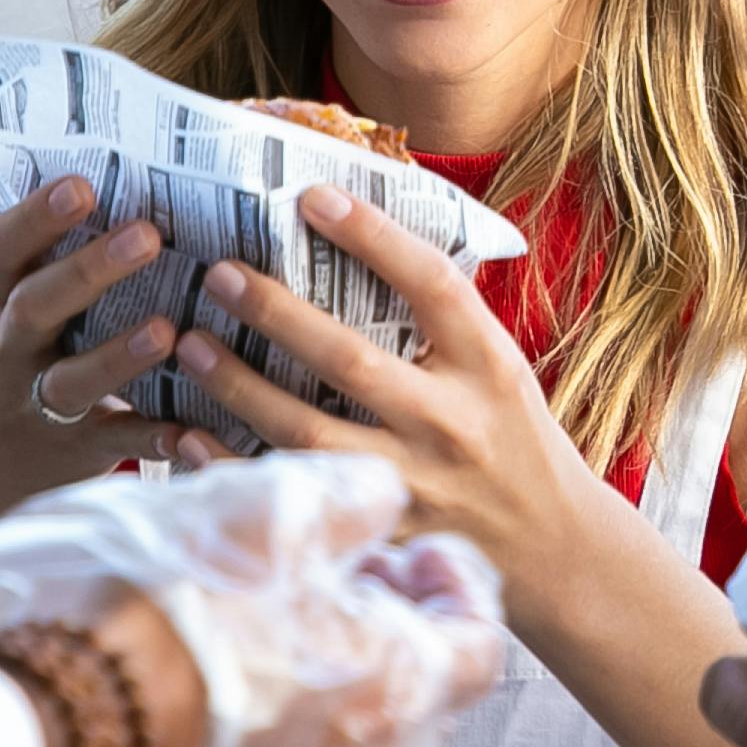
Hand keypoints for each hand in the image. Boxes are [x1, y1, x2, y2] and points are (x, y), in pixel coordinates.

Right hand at [0, 178, 183, 535]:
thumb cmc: (21, 355)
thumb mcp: (15, 303)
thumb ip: (56, 251)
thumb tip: (135, 168)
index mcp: (2, 300)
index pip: (3, 249)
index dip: (36, 216)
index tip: (82, 184)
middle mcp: (13, 349)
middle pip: (37, 307)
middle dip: (88, 271)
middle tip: (147, 234)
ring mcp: (40, 404)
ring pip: (71, 381)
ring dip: (118, 356)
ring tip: (166, 330)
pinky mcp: (75, 451)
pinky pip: (114, 444)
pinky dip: (150, 438)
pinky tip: (189, 428)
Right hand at [0, 451, 512, 746]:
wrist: (28, 729)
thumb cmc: (151, 604)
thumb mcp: (261, 509)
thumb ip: (348, 498)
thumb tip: (382, 501)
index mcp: (399, 690)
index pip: (480, 641)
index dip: (451, 580)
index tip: (404, 542)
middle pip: (416, 696)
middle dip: (387, 628)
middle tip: (326, 575)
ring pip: (349, 745)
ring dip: (328, 681)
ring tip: (259, 624)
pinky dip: (271, 735)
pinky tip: (211, 687)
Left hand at [165, 186, 633, 609]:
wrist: (558, 550)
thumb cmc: (516, 442)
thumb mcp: (500, 369)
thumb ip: (443, 322)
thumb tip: (361, 243)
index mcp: (487, 365)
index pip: (430, 284)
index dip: (371, 235)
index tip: (311, 196)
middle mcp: (451, 422)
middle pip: (349, 360)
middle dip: (276, 313)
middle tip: (218, 274)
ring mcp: (415, 484)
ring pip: (308, 432)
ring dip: (239, 386)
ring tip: (188, 344)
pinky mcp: (383, 532)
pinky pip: (294, 495)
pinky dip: (235, 467)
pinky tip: (190, 436)